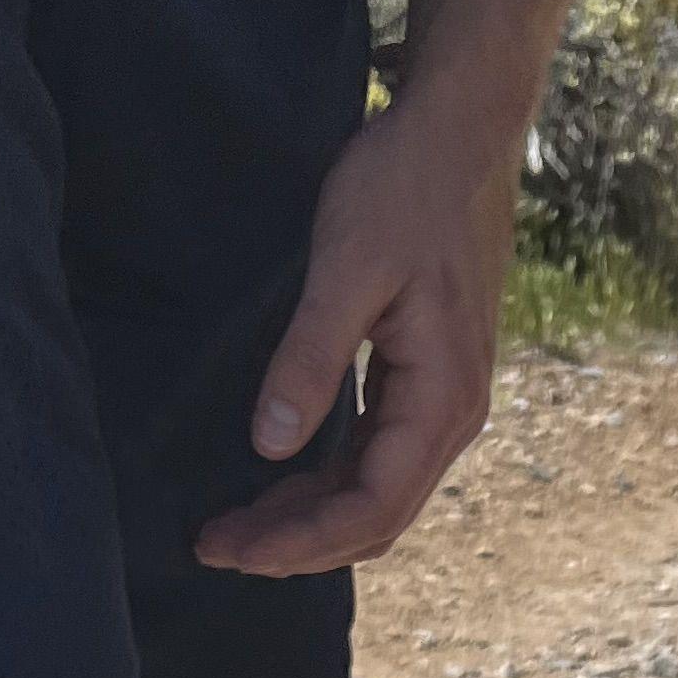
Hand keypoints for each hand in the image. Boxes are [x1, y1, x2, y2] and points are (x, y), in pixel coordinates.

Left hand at [195, 92, 519, 577]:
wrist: (461, 130)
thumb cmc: (405, 188)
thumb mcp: (347, 268)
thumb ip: (311, 359)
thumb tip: (271, 445)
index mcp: (443, 398)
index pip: (371, 507)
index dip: (299, 541)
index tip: (229, 548)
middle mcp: (456, 413)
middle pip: (376, 516)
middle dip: (297, 542)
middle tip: (216, 546)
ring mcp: (444, 397)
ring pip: (377, 491)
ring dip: (310, 515)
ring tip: (238, 523)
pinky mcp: (427, 376)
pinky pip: (379, 454)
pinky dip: (329, 479)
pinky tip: (281, 475)